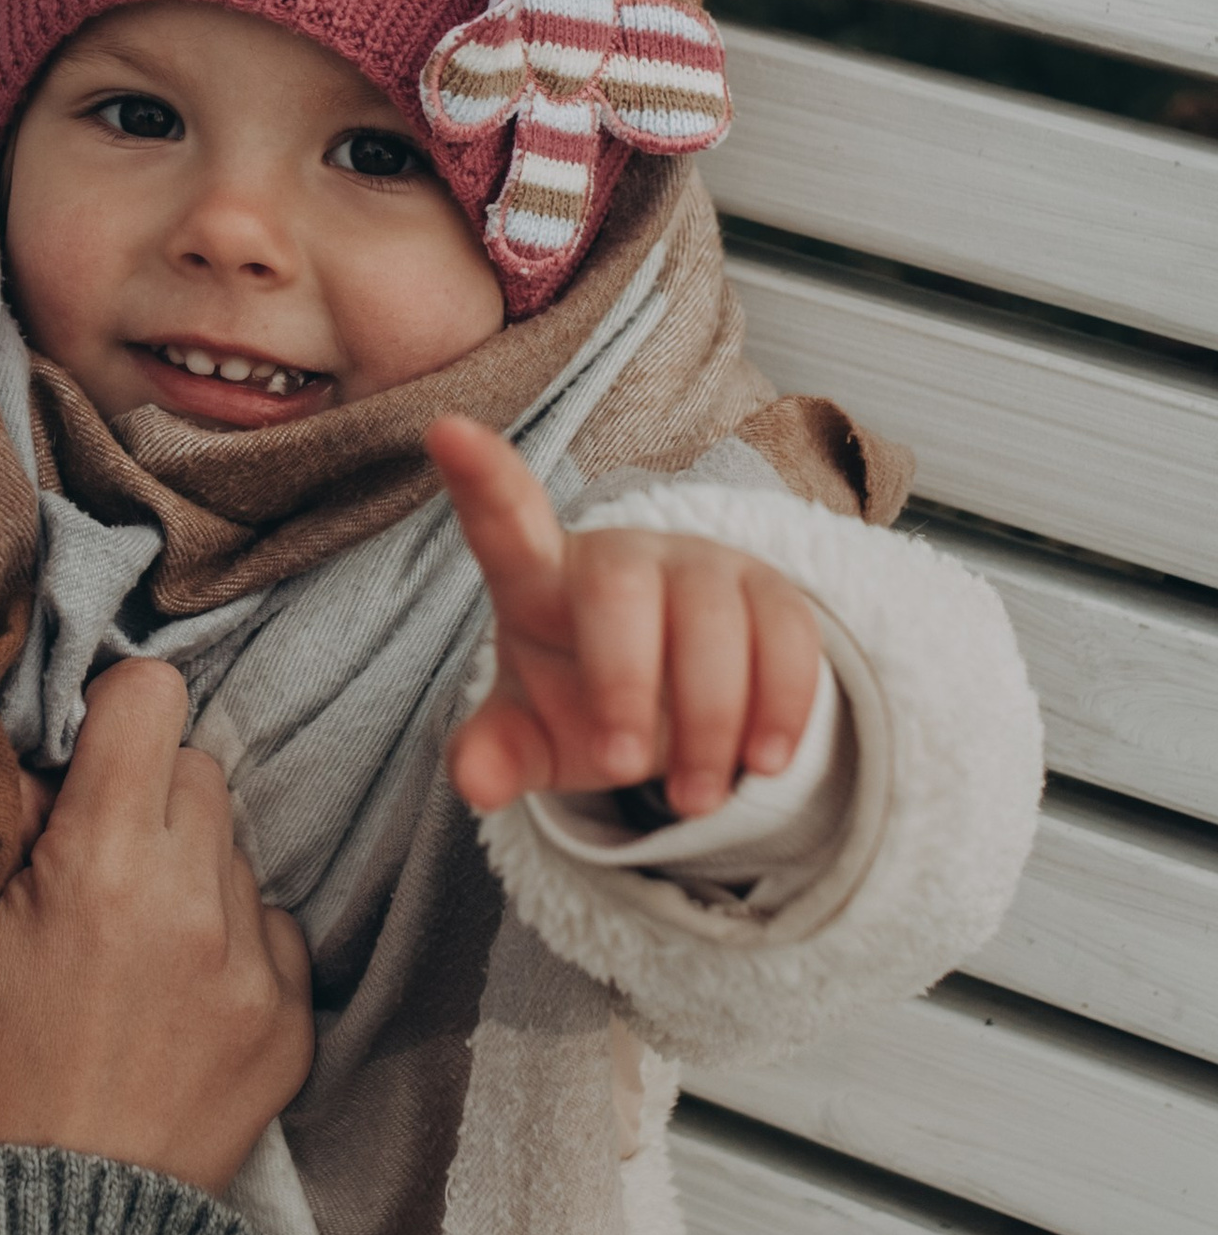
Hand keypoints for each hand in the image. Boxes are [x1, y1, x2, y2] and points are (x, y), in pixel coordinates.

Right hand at [0, 661, 313, 1195]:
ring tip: (133, 947)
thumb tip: (53, 749)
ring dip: (190, 871)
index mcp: (100, 866)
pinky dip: (231, 945)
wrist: (57, 1224)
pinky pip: (276, 931)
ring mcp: (256, 968)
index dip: (112, 712)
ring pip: (237, 851)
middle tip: (98, 861)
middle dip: (147, 795)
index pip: (150, 697)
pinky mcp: (294, 1023)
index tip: (89, 752)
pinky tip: (177, 997)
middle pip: (197, 768)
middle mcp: (194, 903)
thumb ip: (5, 819)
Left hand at [430, 416, 820, 820]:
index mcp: (538, 576)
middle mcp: (622, 556)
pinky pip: (788, 636)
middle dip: (624, 681)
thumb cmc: (581, 701)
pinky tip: (762, 765)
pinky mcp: (773, 595)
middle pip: (620, 588)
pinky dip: (780, 707)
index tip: (446, 432)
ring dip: (708, 722)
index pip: (504, 519)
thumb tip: (474, 780)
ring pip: (713, 621)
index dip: (481, 478)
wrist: (675, 705)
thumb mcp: (532, 736)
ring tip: (692, 802)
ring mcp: (702, 567)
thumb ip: (497, 754)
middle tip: (623, 765)